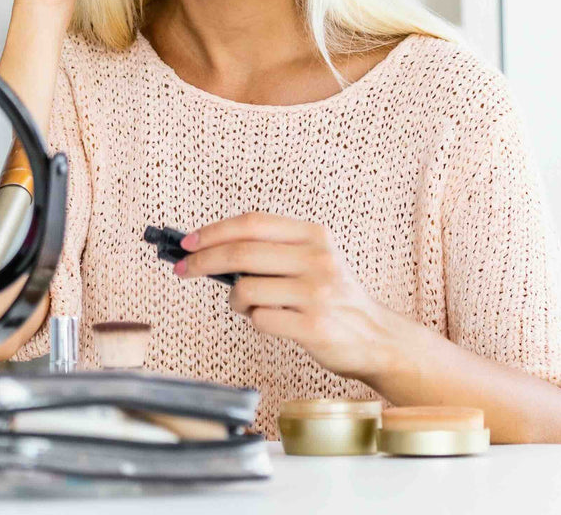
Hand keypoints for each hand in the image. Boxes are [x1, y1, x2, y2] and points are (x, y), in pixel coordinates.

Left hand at [175, 212, 401, 381]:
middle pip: (241, 252)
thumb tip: (212, 250)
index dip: (214, 231)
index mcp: (314, 235)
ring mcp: (317, 293)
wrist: (377, 337)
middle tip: (183, 270)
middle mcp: (318, 259)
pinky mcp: (314, 326)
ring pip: (245, 288)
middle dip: (202, 261)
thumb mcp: (314, 259)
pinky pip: (259, 319)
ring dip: (235, 300)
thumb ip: (273, 250)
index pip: (252, 223)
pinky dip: (254, 320)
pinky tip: (271, 321)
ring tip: (248, 306)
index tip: (188, 243)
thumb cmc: (334, 298)